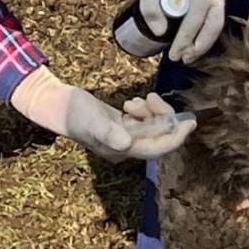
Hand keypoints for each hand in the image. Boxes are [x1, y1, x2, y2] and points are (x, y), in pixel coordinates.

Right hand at [10, 67, 195, 160]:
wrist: (58, 106)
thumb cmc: (74, 113)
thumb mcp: (92, 121)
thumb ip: (109, 132)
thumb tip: (127, 144)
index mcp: (122, 151)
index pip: (158, 149)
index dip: (176, 137)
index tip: (190, 122)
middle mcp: (126, 147)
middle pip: (158, 136)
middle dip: (162, 116)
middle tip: (153, 98)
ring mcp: (125, 137)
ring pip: (153, 126)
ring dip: (152, 111)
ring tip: (139, 99)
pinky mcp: (122, 126)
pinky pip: (144, 121)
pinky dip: (144, 110)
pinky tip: (132, 102)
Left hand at [139, 0, 229, 63]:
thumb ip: (152, 8)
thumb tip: (161, 33)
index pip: (195, 23)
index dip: (184, 42)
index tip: (173, 57)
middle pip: (215, 25)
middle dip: (200, 46)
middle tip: (184, 59)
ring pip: (219, 18)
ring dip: (205, 37)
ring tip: (190, 51)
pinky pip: (217, 8)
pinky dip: (207, 24)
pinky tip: (195, 33)